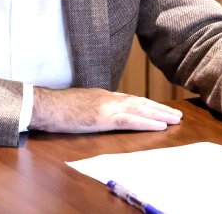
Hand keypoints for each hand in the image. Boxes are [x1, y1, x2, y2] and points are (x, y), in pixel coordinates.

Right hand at [29, 87, 181, 132]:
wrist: (45, 105)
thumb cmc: (56, 108)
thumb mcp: (78, 105)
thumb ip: (91, 107)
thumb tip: (97, 113)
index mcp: (101, 95)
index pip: (129, 99)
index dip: (146, 104)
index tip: (158, 108)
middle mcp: (108, 98)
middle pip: (140, 102)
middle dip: (159, 108)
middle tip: (176, 114)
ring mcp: (107, 106)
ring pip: (140, 109)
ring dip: (160, 114)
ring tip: (175, 119)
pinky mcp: (104, 117)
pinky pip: (130, 120)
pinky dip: (147, 122)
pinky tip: (160, 126)